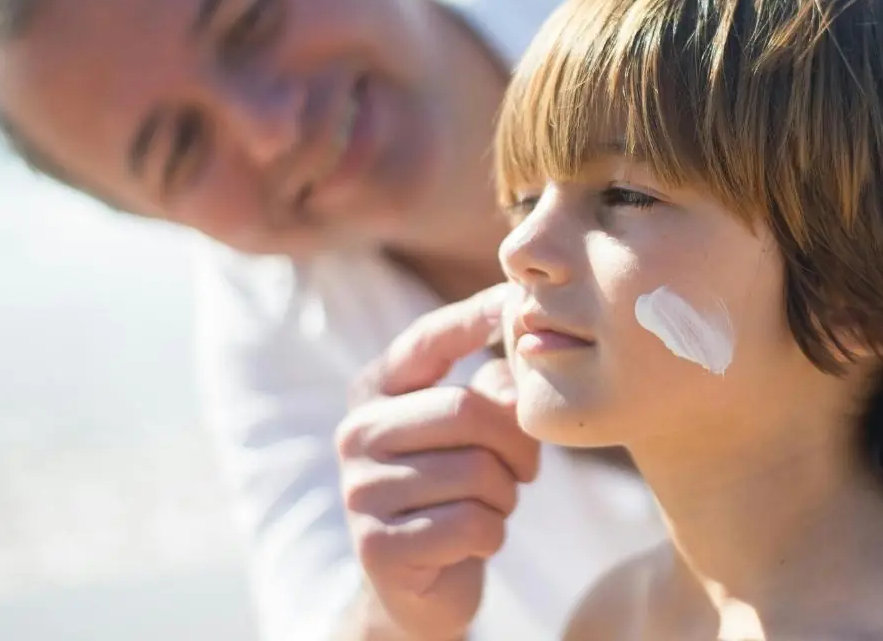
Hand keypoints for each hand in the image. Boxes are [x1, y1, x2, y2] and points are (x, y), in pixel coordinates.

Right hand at [336, 283, 539, 639]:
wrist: (420, 584)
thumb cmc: (456, 491)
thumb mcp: (475, 433)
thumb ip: (494, 390)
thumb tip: (520, 361)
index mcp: (376, 393)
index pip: (427, 341)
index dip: (473, 317)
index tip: (513, 298)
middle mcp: (357, 432)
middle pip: (466, 411)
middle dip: (516, 443)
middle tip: (525, 470)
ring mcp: (360, 490)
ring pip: (476, 471)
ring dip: (505, 495)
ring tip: (491, 505)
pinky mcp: (377, 545)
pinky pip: (471, 524)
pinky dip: (492, 534)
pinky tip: (473, 540)